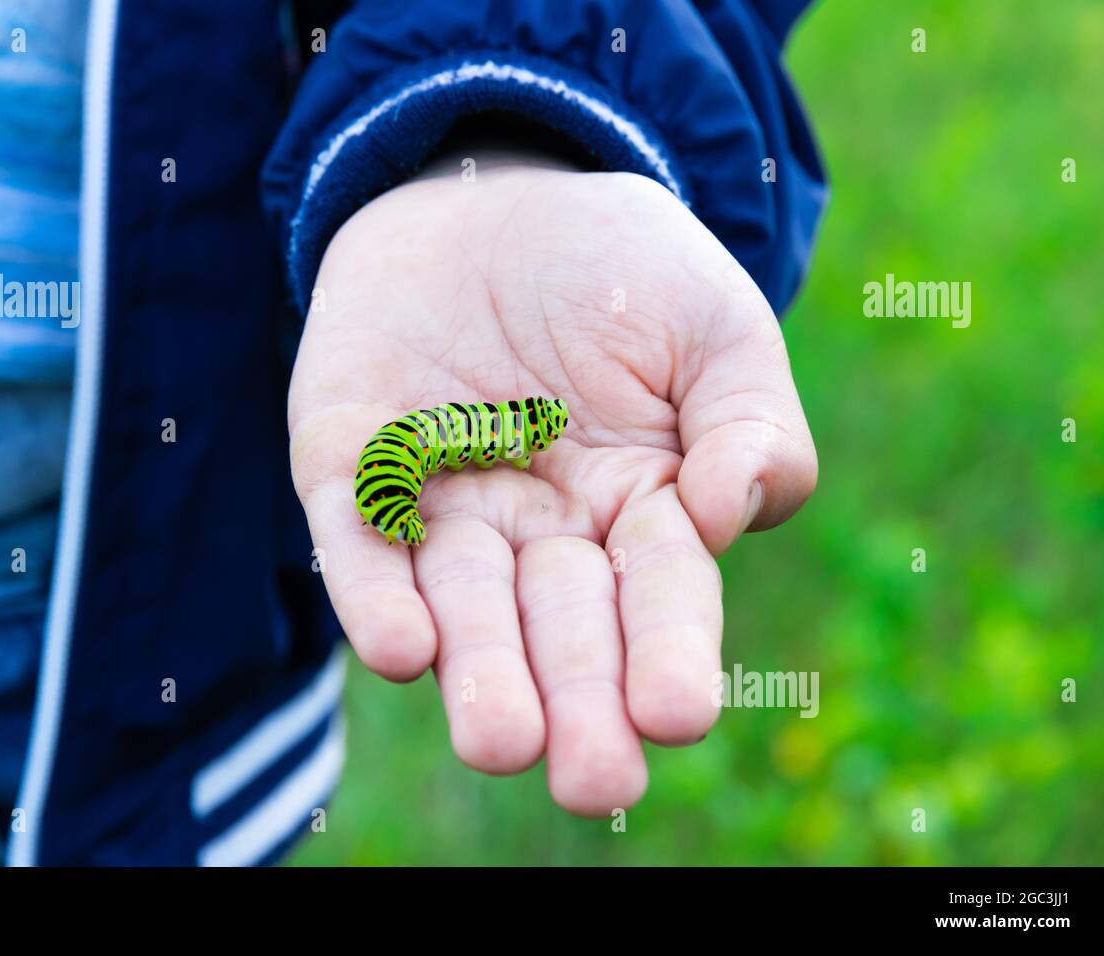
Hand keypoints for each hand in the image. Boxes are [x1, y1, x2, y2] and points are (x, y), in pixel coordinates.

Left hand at [288, 150, 816, 814]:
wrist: (491, 192)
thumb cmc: (618, 270)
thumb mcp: (712, 324)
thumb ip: (748, 423)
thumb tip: (731, 515)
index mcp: (640, 511)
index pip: (661, 594)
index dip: (670, 650)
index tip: (677, 710)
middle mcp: (541, 533)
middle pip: (559, 628)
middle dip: (574, 701)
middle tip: (590, 779)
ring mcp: (444, 506)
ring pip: (462, 604)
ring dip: (479, 671)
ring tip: (500, 738)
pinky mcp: (355, 470)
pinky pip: (360, 540)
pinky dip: (377, 591)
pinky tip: (404, 645)